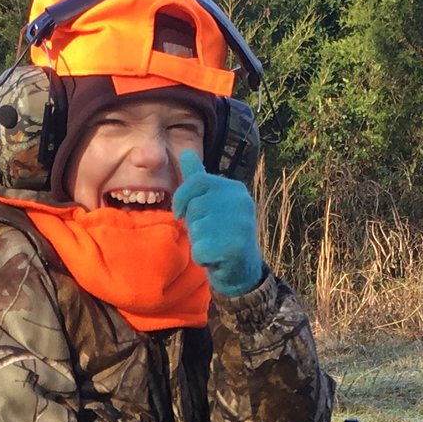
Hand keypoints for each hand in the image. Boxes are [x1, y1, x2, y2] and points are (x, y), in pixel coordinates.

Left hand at [172, 149, 264, 296]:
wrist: (242, 269)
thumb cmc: (220, 232)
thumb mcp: (210, 202)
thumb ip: (197, 179)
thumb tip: (186, 152)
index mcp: (234, 188)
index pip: (197, 181)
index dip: (181, 198)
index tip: (179, 213)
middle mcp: (241, 202)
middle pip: (195, 207)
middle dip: (194, 224)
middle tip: (210, 233)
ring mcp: (241, 224)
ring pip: (196, 229)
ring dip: (198, 242)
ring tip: (215, 244)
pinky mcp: (235, 248)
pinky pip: (200, 251)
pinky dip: (203, 258)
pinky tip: (216, 258)